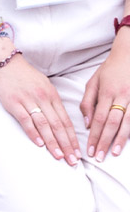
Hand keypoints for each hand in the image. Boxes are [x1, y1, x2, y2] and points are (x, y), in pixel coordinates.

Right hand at [0, 52, 79, 164]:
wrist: (4, 61)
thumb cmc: (25, 75)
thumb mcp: (44, 85)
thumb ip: (52, 102)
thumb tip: (61, 122)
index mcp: (52, 94)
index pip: (65, 120)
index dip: (72, 138)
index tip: (77, 153)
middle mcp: (43, 98)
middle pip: (58, 125)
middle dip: (66, 145)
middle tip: (73, 161)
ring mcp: (28, 100)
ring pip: (44, 125)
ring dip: (53, 143)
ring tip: (59, 157)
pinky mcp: (14, 102)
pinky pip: (26, 120)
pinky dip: (33, 133)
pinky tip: (39, 144)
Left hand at [81, 44, 129, 159]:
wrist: (129, 55)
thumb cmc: (110, 70)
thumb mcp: (94, 81)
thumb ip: (88, 102)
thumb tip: (87, 124)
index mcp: (106, 91)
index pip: (98, 118)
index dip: (94, 135)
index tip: (90, 149)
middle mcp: (120, 95)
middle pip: (111, 122)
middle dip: (104, 141)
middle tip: (99, 156)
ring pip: (127, 122)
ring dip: (120, 139)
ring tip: (113, 153)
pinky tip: (128, 141)